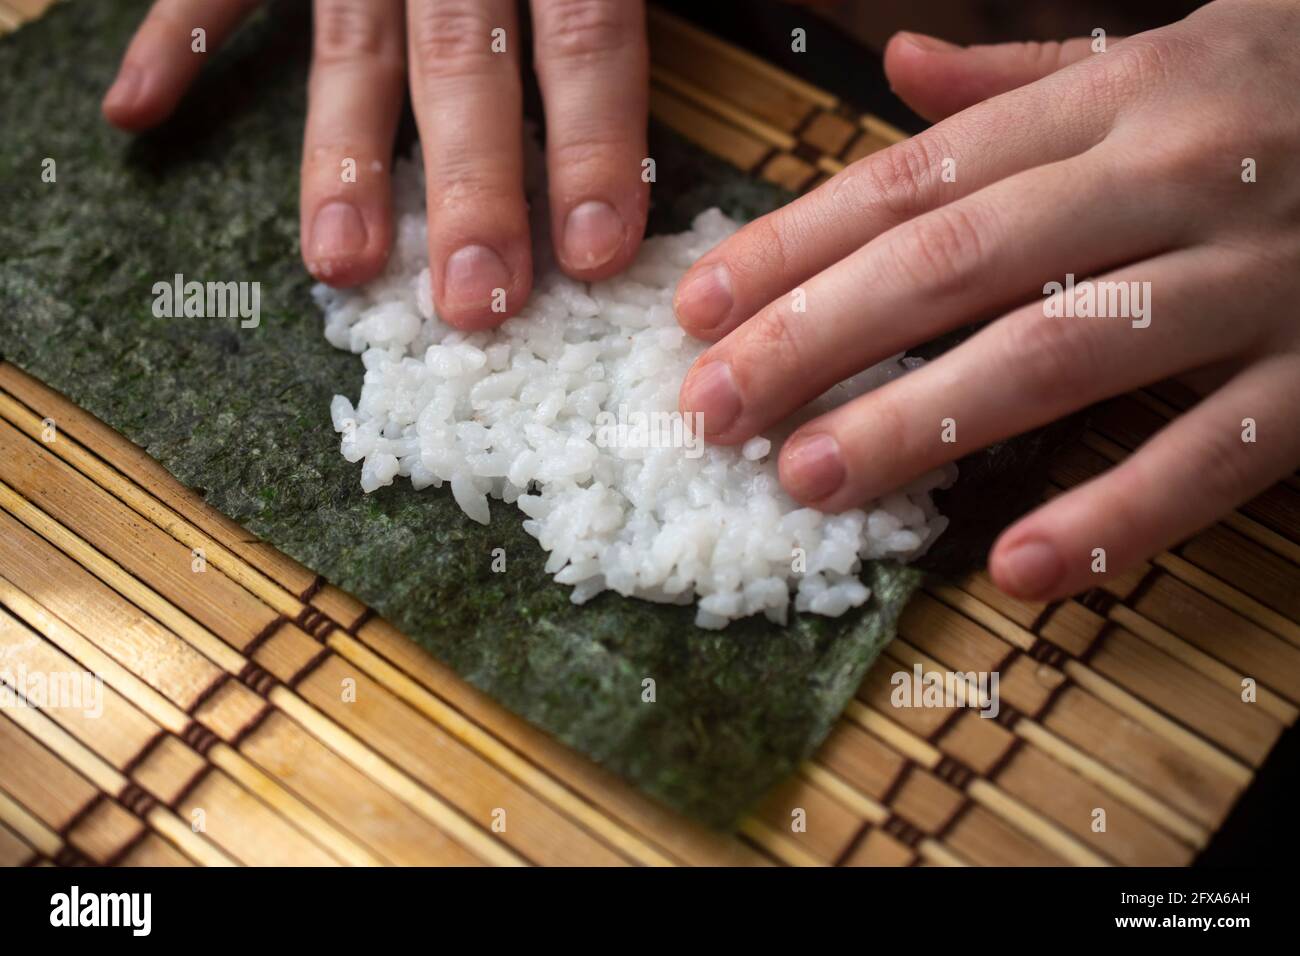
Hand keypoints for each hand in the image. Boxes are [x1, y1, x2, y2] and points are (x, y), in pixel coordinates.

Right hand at [103, 0, 649, 327]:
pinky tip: (137, 111)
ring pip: (350, 45)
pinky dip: (176, 35)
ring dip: (342, 158)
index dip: (593, 145)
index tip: (596, 250)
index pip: (586, 37)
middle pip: (463, 64)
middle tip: (475, 298)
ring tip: (340, 263)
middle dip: (469, 187)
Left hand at [674, 0, 1299, 601]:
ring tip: (810, 478)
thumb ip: (1027, 76)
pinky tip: (1021, 567)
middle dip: (815, 339)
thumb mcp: (1173, 46)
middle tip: (710, 412)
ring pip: (1061, 352)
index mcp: (1121, 96)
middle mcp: (1172, 176)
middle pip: (956, 262)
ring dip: (922, 423)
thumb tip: (896, 70)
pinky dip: (1122, 515)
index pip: (915, 178)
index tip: (697, 310)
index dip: (795, 247)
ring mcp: (1257, 276)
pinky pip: (1218, 453)